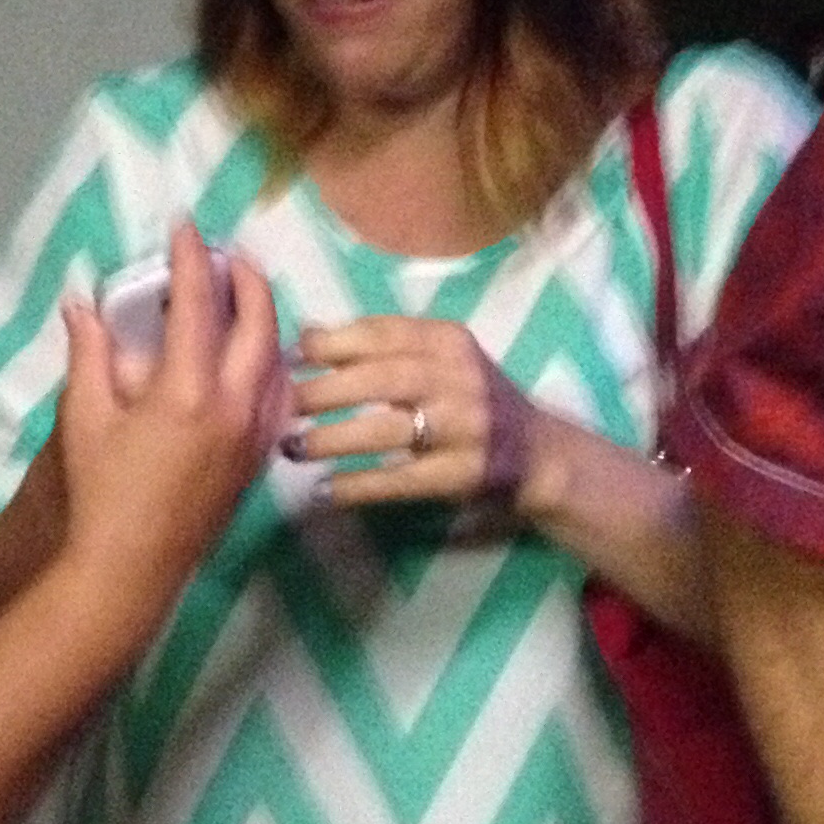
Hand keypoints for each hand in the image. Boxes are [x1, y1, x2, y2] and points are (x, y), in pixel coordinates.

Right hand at [53, 226, 287, 611]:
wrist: (130, 569)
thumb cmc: (100, 493)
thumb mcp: (84, 417)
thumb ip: (90, 354)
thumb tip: (82, 304)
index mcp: (187, 390)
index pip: (198, 304)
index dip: (192, 258)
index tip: (186, 226)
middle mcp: (233, 406)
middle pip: (259, 323)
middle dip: (248, 279)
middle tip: (228, 254)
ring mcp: (253, 435)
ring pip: (278, 359)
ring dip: (265, 318)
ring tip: (244, 296)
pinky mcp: (257, 460)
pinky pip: (278, 395)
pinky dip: (271, 362)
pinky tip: (255, 356)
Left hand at [286, 313, 550, 506]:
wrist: (541, 454)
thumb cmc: (473, 401)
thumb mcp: (441, 361)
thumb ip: (384, 347)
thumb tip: (308, 335)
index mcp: (450, 341)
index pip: (383, 333)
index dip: (331, 344)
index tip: (291, 357)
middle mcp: (461, 378)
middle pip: (381, 379)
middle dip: (324, 392)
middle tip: (282, 405)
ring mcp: (467, 428)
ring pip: (388, 430)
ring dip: (333, 439)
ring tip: (293, 447)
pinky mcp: (465, 474)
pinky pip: (402, 480)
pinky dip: (360, 485)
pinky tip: (325, 490)